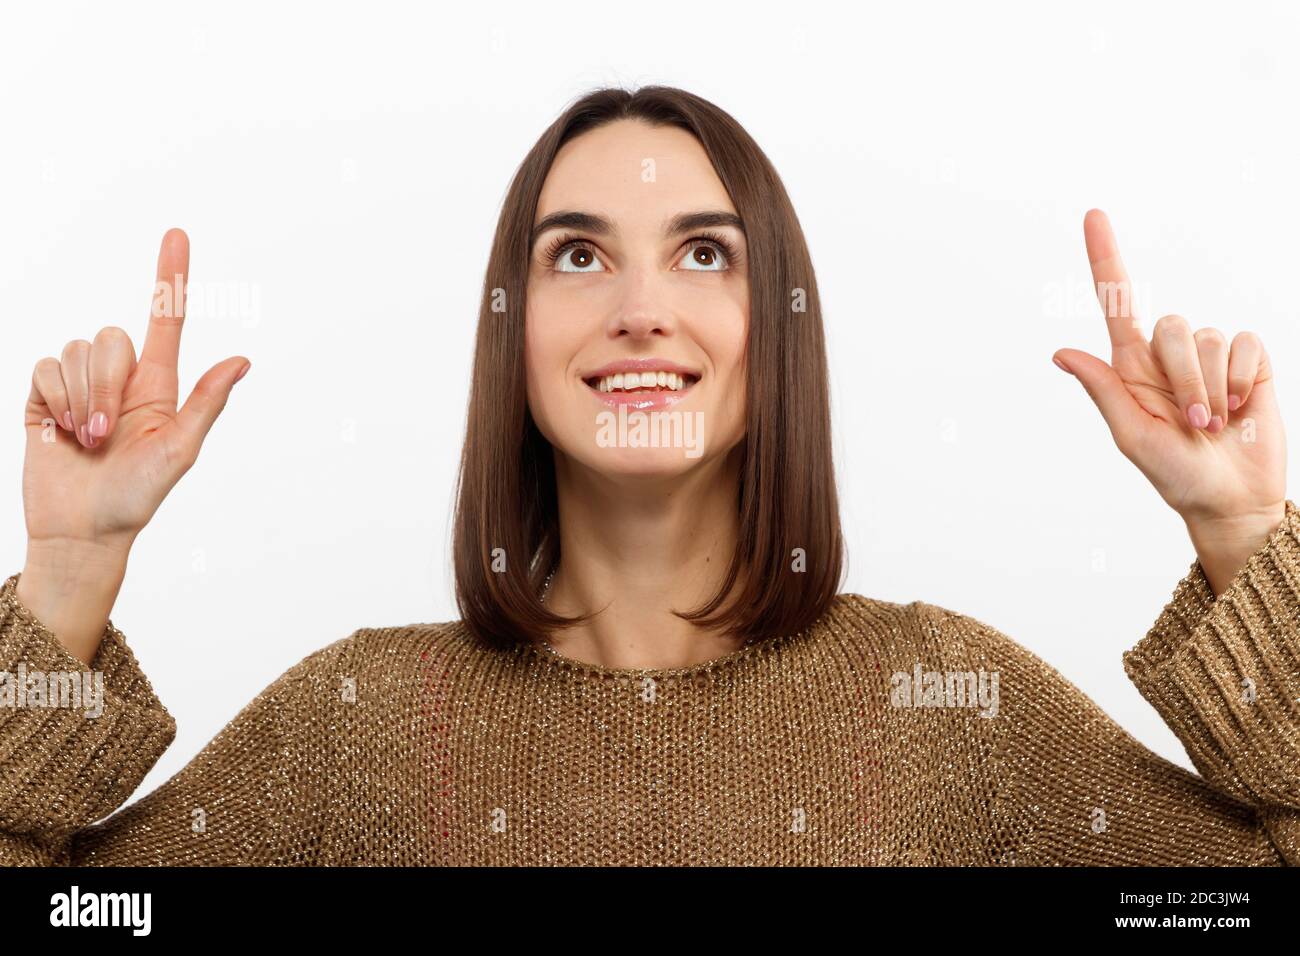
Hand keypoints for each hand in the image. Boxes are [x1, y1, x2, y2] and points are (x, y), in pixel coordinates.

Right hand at [18, 229, 248, 661]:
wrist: (80, 530)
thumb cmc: (136, 498)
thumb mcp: (179, 452)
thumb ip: (205, 403)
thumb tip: (243, 360)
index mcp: (158, 387)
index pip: (166, 320)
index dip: (170, 277)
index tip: (177, 234)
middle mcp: (120, 379)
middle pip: (111, 337)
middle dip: (105, 385)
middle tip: (106, 435)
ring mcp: (80, 386)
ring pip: (75, 350)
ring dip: (80, 400)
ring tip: (87, 440)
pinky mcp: (44, 396)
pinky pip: (44, 368)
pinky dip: (53, 400)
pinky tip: (60, 432)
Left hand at [1053, 209, 1286, 594]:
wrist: (1232, 498)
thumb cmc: (1176, 474)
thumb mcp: (1132, 437)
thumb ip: (1104, 391)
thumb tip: (1062, 353)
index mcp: (1131, 368)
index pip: (1116, 302)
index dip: (1105, 257)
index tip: (1093, 215)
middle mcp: (1168, 355)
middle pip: (1170, 326)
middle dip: (1184, 379)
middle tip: (1193, 425)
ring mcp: (1209, 356)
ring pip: (1207, 338)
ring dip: (1212, 389)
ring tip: (1215, 424)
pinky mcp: (1248, 360)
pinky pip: (1243, 344)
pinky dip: (1241, 380)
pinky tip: (1241, 408)